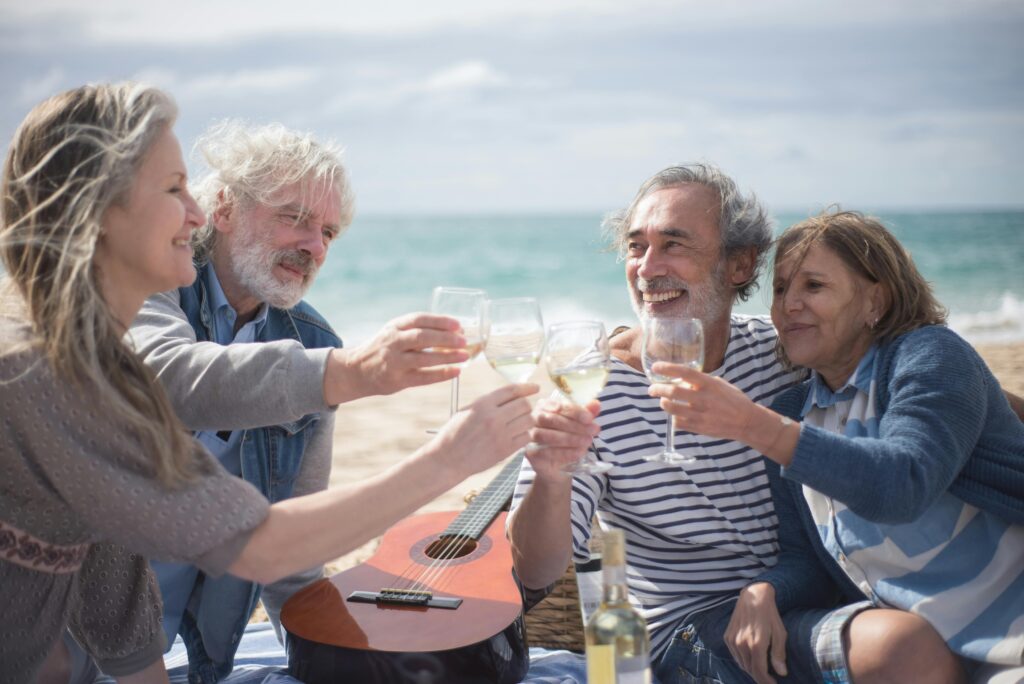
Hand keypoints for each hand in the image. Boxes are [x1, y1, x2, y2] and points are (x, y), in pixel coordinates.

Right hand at [325, 313, 469, 403]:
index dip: (439, 321)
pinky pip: (423, 377)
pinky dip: (441, 374)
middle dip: (445, 338)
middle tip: (464, 340)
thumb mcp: (393, 332)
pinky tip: (456, 372)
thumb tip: (453, 332)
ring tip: (464, 355)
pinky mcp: (397, 380)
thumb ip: (416, 330)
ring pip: (424, 358)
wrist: (356, 370)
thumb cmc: (383, 349)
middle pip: (422, 337)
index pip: (418, 319)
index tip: (458, 324)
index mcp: (394, 327)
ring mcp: (394, 362)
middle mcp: (392, 342)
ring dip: (447, 357)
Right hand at [436, 383, 539, 476]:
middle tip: (523, 410)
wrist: (448, 459)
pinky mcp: (505, 450)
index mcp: (482, 404)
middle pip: (524, 404)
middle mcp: (493, 417)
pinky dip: (525, 435)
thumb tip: (511, 394)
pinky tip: (518, 435)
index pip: (512, 390)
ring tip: (520, 423)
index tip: (535, 387)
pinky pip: (526, 437)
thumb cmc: (455, 434)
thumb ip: (488, 402)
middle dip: (526, 406)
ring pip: (529, 420)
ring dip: (527, 420)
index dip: (527, 387)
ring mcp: (500, 434)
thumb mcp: (466, 411)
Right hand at [524, 396, 600, 480]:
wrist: (558, 466)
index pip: (560, 406)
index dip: (576, 411)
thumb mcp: (580, 425)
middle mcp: (534, 418)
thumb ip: (587, 414)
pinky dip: (564, 453)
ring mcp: (529, 435)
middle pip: (552, 419)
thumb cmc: (567, 439)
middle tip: (593, 431)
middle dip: (575, 425)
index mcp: (545, 406)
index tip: (590, 418)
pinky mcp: (530, 452)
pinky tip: (578, 453)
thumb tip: (596, 404)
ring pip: (547, 435)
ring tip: (587, 441)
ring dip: (570, 439)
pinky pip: (545, 452)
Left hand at [647, 363, 757, 441]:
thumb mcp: (719, 384)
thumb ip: (701, 381)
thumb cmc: (733, 400)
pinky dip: (674, 418)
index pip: (685, 372)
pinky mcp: (699, 428)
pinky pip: (678, 423)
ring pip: (671, 408)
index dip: (667, 369)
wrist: (746, 422)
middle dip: (657, 389)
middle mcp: (703, 398)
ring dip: (663, 403)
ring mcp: (700, 414)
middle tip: (652, 388)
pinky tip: (676, 415)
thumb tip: (682, 379)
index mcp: (709, 384)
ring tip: (663, 401)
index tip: (655, 367)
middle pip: (673, 392)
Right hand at [725, 583, 787, 683]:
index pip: (759, 672)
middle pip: (750, 670)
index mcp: (756, 644)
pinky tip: (751, 657)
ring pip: (742, 664)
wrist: (753, 595)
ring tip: (762, 668)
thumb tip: (781, 673)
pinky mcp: (727, 636)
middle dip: (760, 676)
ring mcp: (732, 640)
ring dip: (751, 669)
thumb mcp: (780, 632)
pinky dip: (743, 660)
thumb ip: (779, 654)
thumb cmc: (770, 614)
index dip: (766, 682)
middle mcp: (742, 644)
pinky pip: (735, 655)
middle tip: (769, 677)